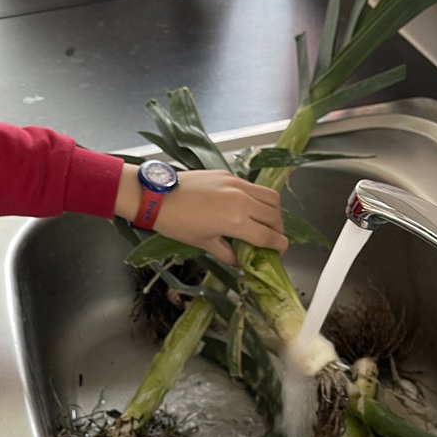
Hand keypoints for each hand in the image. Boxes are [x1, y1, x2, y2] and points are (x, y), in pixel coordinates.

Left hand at [114, 164, 286, 264]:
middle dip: (278, 229)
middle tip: (271, 238)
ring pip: (270, 196)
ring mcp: (236, 184)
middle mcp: (242, 200)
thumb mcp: (203, 242)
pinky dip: (258, 198)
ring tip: (264, 221)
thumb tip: (239, 262)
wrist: (156, 196)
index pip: (268, 236)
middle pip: (275, 215)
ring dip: (273, 211)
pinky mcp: (229, 175)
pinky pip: (253, 186)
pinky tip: (247, 207)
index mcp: (236, 221)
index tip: (279, 251)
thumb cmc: (176, 223)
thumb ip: (226, 252)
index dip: (278, 246)